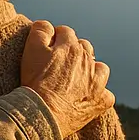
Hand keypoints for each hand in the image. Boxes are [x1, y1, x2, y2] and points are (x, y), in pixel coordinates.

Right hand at [19, 20, 113, 135]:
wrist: (43, 114)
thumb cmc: (35, 82)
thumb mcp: (31, 49)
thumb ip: (40, 30)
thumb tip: (48, 25)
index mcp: (71, 46)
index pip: (65, 32)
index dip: (55, 38)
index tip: (47, 48)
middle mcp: (87, 61)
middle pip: (83, 47)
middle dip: (73, 51)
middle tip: (58, 64)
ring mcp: (96, 81)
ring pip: (99, 67)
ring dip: (90, 69)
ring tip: (76, 78)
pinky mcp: (100, 101)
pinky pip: (107, 95)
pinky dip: (99, 94)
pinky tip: (88, 98)